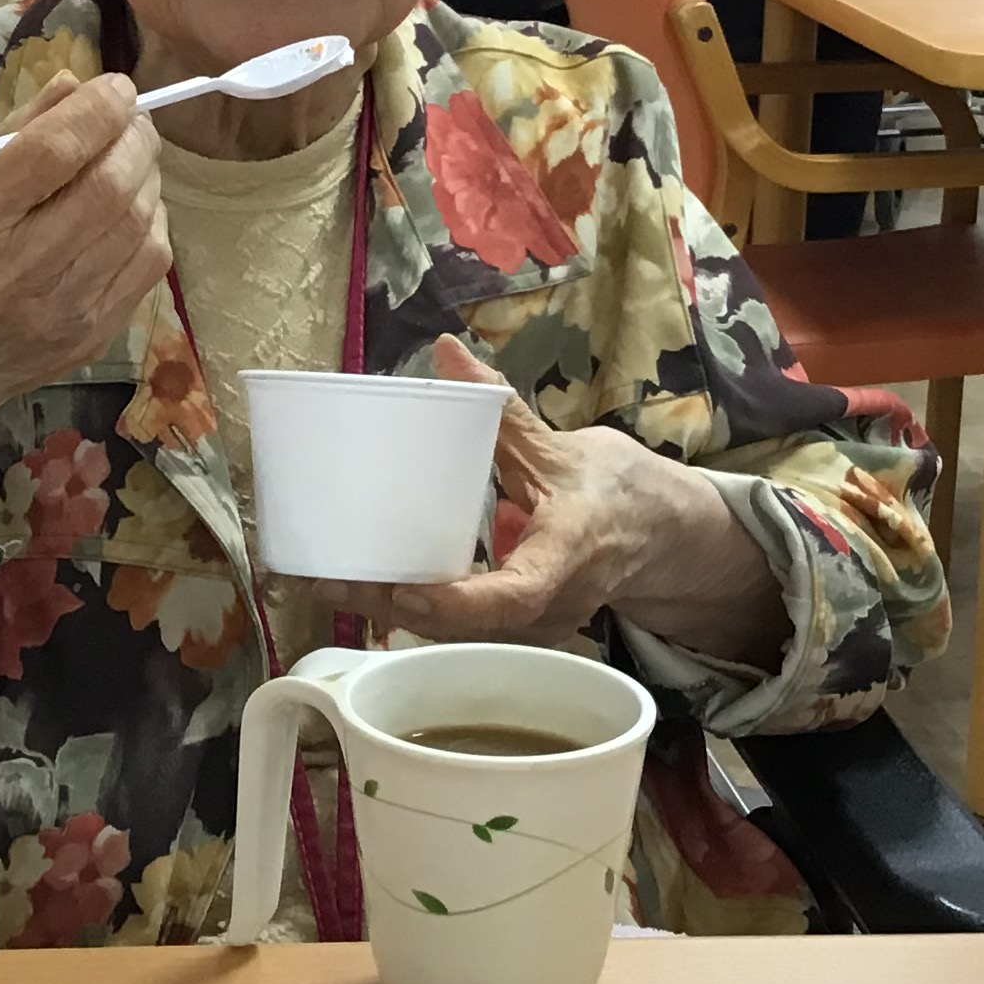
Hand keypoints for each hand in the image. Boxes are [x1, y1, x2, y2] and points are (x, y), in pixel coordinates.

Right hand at [0, 73, 171, 512]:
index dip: (96, 109)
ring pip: (138, 225)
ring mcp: (63, 312)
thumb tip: (75, 86)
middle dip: (133, 138)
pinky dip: (150, 224)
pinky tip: (129, 212)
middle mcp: (20, 270)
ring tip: (129, 159)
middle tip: (129, 118)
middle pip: (109, 188)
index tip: (115, 87)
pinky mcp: (91, 338)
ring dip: (147, 178)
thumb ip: (8, 140)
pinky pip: (148, 267)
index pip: (52, 152)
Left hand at [306, 340, 781, 655]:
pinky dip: (409, 610)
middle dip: (391, 604)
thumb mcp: (563, 449)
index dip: (458, 600)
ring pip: (457, 634)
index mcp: (570, 554)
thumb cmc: (618, 491)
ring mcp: (536, 626)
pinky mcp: (518, 630)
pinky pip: (460, 629)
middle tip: (321, 578)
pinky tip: (355, 588)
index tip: (404, 589)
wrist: (664, 539)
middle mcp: (552, 604)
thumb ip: (501, 410)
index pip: (515, 595)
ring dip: (389, 610)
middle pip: (466, 625)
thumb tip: (445, 349)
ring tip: (319, 582)